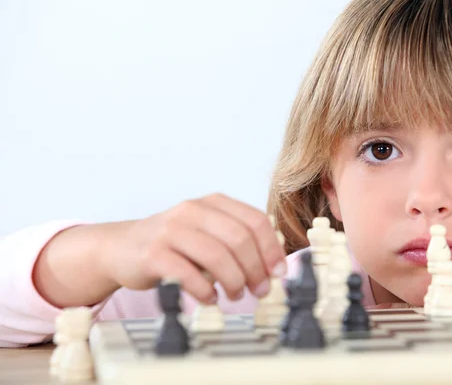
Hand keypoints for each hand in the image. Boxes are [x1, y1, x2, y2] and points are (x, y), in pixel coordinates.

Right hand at [103, 193, 286, 303]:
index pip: (255, 220)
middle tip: (260, 290)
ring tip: (235, 295)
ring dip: (233, 281)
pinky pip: (187, 274)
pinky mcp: (152, 253)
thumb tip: (273, 267)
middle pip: (239, 239)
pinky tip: (209, 298)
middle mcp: (192, 210)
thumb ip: (236, 242)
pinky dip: (205, 291)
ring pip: (216, 255)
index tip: (279, 273)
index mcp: (212, 203)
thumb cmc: (173, 245)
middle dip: (256, 269)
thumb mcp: (207, 233)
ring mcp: (170, 230)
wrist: (121, 248)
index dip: (272, 249)